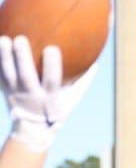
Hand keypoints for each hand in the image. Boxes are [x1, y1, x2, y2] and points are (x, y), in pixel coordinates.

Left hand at [0, 35, 96, 150]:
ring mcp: (16, 94)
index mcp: (49, 98)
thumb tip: (95, 64)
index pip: (51, 80)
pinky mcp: (4, 90)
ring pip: (9, 74)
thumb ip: (82, 82)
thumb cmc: (56, 110)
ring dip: (5, 56)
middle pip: (26, 76)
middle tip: (21, 38)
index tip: (52, 48)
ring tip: (3, 38)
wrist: (32, 128)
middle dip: (22, 58)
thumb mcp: (72, 100)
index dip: (52, 65)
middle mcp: (31, 96)